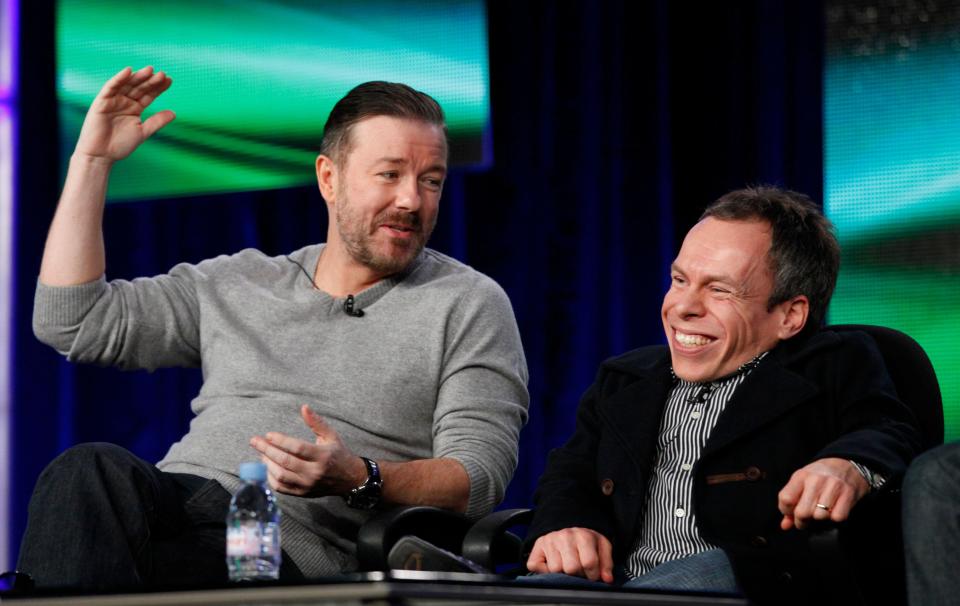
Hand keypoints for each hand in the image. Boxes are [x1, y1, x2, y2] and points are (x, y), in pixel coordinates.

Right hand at [74, 66, 174, 162]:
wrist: (101, 155)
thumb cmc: (120, 145)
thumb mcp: (143, 131)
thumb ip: (157, 121)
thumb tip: (174, 113)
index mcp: (135, 108)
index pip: (149, 94)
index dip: (159, 88)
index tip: (170, 80)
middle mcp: (125, 102)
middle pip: (140, 87)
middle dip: (151, 80)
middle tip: (162, 74)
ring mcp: (113, 100)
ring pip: (127, 85)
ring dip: (138, 77)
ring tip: (150, 70)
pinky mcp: (101, 101)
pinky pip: (110, 87)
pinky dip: (118, 78)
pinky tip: (128, 71)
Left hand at [249, 404, 366, 496]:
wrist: (349, 479)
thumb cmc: (338, 453)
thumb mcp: (331, 435)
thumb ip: (316, 422)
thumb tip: (303, 407)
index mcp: (323, 456)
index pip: (297, 448)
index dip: (281, 441)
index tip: (268, 435)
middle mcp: (314, 472)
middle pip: (285, 461)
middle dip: (267, 450)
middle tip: (255, 441)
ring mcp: (307, 485)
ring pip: (281, 475)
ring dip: (267, 463)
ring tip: (261, 453)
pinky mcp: (302, 493)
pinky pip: (281, 487)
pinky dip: (270, 477)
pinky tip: (267, 466)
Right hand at [526, 527, 613, 583]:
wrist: (567, 524)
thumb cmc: (585, 540)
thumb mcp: (601, 546)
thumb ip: (606, 563)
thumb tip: (607, 579)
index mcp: (583, 536)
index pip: (589, 562)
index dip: (592, 574)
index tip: (592, 574)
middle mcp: (564, 537)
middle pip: (571, 568)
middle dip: (578, 574)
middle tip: (579, 571)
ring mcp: (549, 541)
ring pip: (555, 569)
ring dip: (562, 573)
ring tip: (566, 567)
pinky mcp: (536, 548)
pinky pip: (536, 566)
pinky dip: (543, 571)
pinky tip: (552, 566)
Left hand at [778, 457, 869, 530]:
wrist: (845, 465)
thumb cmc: (819, 477)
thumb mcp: (801, 483)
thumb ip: (791, 503)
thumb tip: (785, 526)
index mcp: (801, 476)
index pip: (786, 499)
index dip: (786, 511)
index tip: (791, 512)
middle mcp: (816, 480)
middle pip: (802, 512)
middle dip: (802, 522)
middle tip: (806, 519)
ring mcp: (833, 486)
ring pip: (820, 517)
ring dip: (819, 520)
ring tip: (820, 513)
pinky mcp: (848, 494)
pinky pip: (838, 517)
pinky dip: (835, 519)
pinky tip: (833, 511)